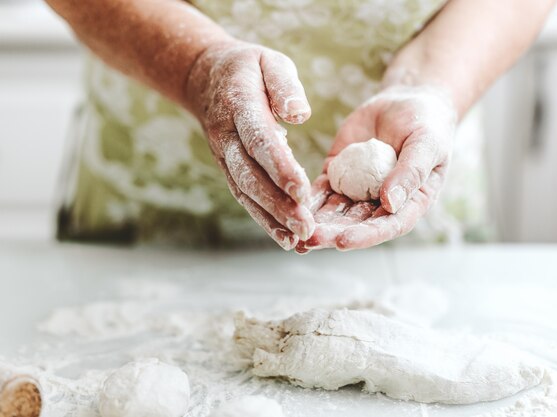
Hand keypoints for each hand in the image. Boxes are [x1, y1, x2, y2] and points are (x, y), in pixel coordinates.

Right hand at [186, 39, 314, 249]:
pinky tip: (285, 239)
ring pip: (245, 192)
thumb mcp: (269, 61)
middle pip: (250, 175)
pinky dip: (263, 219)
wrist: (205, 77)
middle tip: (305, 227)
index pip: (259, 140)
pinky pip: (244, 196)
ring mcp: (224, 156)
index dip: (279, 166)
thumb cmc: (248, 68)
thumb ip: (285, 85)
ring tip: (298, 240)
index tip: (302, 189)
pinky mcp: (229, 169)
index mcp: (239, 106)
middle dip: (277, 203)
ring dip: (271, 218)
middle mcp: (227, 137)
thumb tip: (301, 114)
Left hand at [297, 86, 456, 252]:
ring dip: (315, 223)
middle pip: (355, 225)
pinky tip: (287, 206)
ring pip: (335, 213)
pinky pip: (321, 191)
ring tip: (292, 230)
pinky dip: (306, 200)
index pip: (388, 226)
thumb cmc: (427, 124)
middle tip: (308, 238)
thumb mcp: (427, 144)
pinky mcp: (339, 175)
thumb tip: (391, 203)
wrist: (406, 102)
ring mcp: (358, 191)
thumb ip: (411, 173)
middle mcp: (382, 205)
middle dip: (331, 234)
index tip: (342, 242)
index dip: (365, 236)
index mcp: (409, 204)